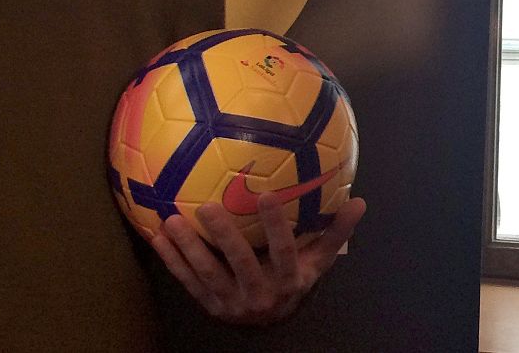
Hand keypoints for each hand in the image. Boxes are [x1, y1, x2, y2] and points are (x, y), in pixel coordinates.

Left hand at [152, 194, 366, 325]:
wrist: (269, 324)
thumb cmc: (293, 280)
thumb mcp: (316, 262)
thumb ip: (334, 233)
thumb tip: (360, 202)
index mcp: (287, 281)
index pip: (283, 251)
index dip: (275, 226)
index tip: (266, 194)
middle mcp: (259, 294)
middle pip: (240, 263)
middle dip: (224, 235)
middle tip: (209, 206)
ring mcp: (230, 303)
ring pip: (208, 273)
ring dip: (189, 248)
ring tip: (173, 221)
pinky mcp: (208, 305)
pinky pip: (187, 282)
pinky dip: (172, 260)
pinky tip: (158, 237)